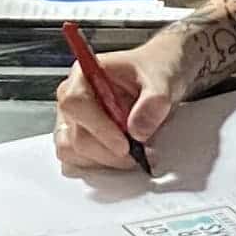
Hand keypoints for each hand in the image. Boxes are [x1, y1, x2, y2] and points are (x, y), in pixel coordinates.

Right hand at [55, 26, 193, 174]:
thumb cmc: (154, 71)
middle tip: (139, 153)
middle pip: (75, 134)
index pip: (76, 103)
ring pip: (73, 151)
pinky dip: (100, 164)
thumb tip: (137, 130)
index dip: (98, 127)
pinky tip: (122, 156)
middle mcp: (73, 96)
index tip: (124, 144)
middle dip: (109, 151)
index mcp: (85, 73)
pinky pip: (77, 160)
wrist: (158, 79)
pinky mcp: (78, 137)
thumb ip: (153, 102)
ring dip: (105, 159)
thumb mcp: (162, 80)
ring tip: (133, 153)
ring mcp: (72, 119)